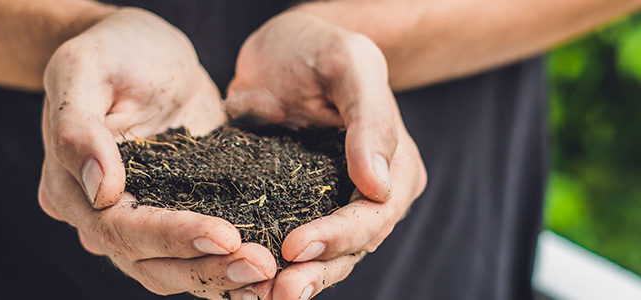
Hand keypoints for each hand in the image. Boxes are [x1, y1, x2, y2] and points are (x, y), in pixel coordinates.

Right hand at [38, 8, 275, 296]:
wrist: (145, 51)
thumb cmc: (112, 50)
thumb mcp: (85, 67)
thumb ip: (78, 128)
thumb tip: (102, 191)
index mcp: (70, 187)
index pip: (119, 228)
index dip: (172, 236)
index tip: (225, 235)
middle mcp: (101, 216)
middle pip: (149, 262)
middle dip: (208, 268)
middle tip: (262, 266)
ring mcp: (141, 220)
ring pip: (175, 269)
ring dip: (222, 278)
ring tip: (270, 275)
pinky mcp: (179, 213)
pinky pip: (199, 253)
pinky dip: (229, 266)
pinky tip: (268, 273)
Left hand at [224, 11, 426, 298]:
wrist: (282, 48)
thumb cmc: (321, 46)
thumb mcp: (348, 65)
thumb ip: (369, 119)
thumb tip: (378, 184)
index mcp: (396, 167)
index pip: (373, 214)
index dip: (338, 236)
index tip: (294, 246)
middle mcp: (369, 194)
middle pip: (350, 247)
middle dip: (316, 272)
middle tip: (279, 292)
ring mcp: (331, 204)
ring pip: (321, 257)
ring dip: (295, 280)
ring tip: (263, 298)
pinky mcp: (294, 205)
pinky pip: (286, 240)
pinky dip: (270, 263)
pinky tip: (244, 279)